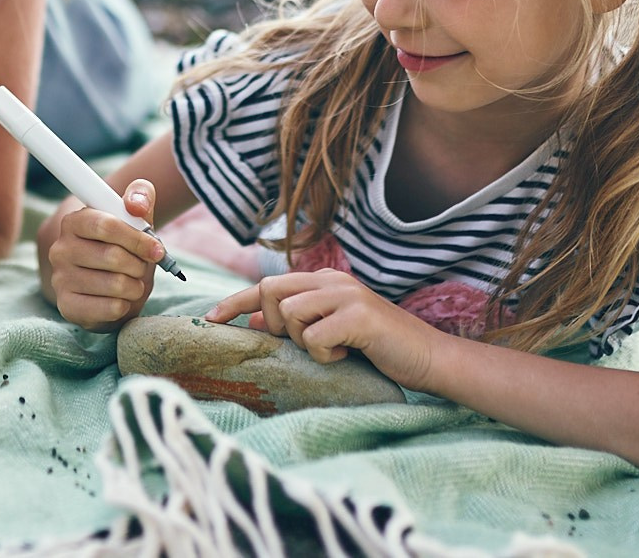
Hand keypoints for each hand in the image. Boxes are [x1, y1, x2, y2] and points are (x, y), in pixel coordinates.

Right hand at [39, 181, 165, 330]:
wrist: (113, 285)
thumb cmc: (126, 247)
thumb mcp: (137, 218)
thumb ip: (141, 197)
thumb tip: (136, 205)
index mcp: (74, 221)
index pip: (106, 225)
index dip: (136, 238)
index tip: (157, 249)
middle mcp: (61, 249)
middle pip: (113, 256)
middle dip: (139, 264)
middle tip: (141, 267)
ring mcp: (61, 279)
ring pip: (115, 284)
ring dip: (135, 286)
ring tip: (132, 283)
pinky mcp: (68, 307)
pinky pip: (110, 308)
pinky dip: (125, 306)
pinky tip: (121, 300)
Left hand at [207, 269, 440, 387]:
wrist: (428, 358)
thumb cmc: (377, 349)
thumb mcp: (330, 333)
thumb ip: (296, 324)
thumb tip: (253, 323)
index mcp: (323, 281)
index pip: (267, 285)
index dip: (235, 303)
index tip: (210, 319)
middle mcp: (332, 280)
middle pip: (271, 290)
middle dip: (274, 323)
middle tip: (302, 342)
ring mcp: (346, 294)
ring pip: (290, 314)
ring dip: (304, 342)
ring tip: (334, 349)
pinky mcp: (359, 316)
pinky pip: (315, 337)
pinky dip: (325, 354)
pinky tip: (347, 354)